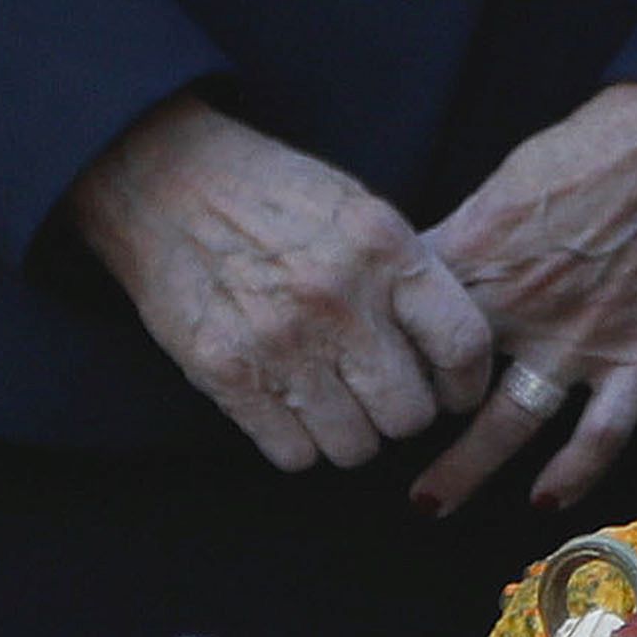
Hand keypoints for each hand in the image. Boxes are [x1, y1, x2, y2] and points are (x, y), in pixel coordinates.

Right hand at [70, 93, 497, 472]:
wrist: (168, 182)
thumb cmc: (275, 194)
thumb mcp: (360, 209)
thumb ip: (408, 275)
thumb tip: (450, 353)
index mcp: (383, 248)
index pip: (462, 343)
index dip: (467, 382)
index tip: (454, 389)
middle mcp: (338, 300)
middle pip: (409, 413)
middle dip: (405, 414)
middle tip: (386, 395)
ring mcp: (280, 342)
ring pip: (354, 446)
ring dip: (351, 433)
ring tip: (335, 398)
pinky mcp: (226, 374)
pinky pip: (293, 454)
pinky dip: (300, 442)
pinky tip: (292, 403)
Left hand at [406, 82, 636, 517]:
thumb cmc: (599, 142)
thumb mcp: (513, 175)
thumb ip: (474, 230)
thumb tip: (435, 261)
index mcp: (482, 254)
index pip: (405, 317)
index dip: (375, 346)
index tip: (355, 369)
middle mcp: (521, 306)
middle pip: (440, 381)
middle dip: (399, 418)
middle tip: (367, 447)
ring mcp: (581, 338)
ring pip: (508, 423)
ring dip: (465, 468)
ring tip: (428, 504)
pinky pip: (602, 432)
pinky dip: (574, 472)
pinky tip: (545, 501)